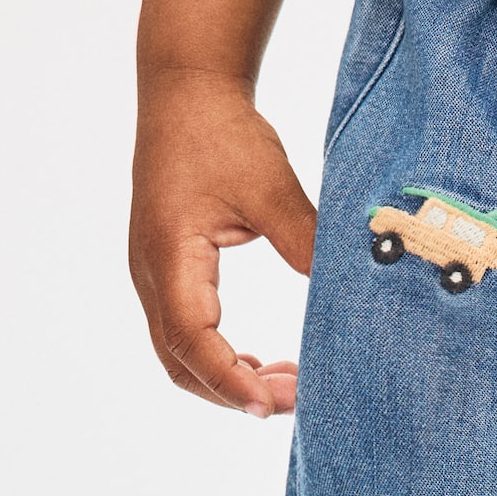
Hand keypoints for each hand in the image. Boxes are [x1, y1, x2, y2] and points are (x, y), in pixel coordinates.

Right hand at [130, 70, 314, 415]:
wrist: (187, 89)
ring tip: (288, 386)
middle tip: (296, 400)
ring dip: (231, 380)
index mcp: (170, 254)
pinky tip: (266, 365)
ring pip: (181, 356)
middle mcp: (152, 273)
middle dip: (235, 392)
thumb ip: (304, 240)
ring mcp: (155, 275)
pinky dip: (224, 359)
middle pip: (181, 362)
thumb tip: (345, 292)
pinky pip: (187, 334)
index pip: (191, 339)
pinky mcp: (169, 272)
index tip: (270, 407)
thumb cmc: (223, 130)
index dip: (229, 380)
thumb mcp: (271, 186)